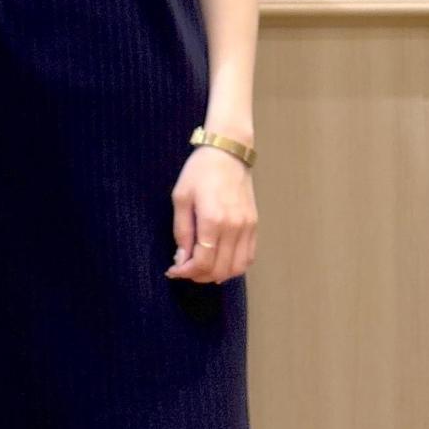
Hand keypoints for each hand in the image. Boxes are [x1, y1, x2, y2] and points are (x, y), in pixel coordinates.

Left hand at [166, 144, 257, 283]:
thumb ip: (181, 232)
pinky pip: (248, 257)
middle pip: (220, 269)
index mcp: (213, 220)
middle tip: (185, 270)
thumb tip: (181, 259)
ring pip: (237, 268)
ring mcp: (247, 227)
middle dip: (199, 276)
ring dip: (217, 274)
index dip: (186, 272)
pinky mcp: (254, 225)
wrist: (228, 152)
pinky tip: (220, 262)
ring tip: (202, 269)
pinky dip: (234, 266)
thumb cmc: (200, 172)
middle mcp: (234, 227)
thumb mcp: (181, 198)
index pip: (203, 262)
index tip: (174, 270)